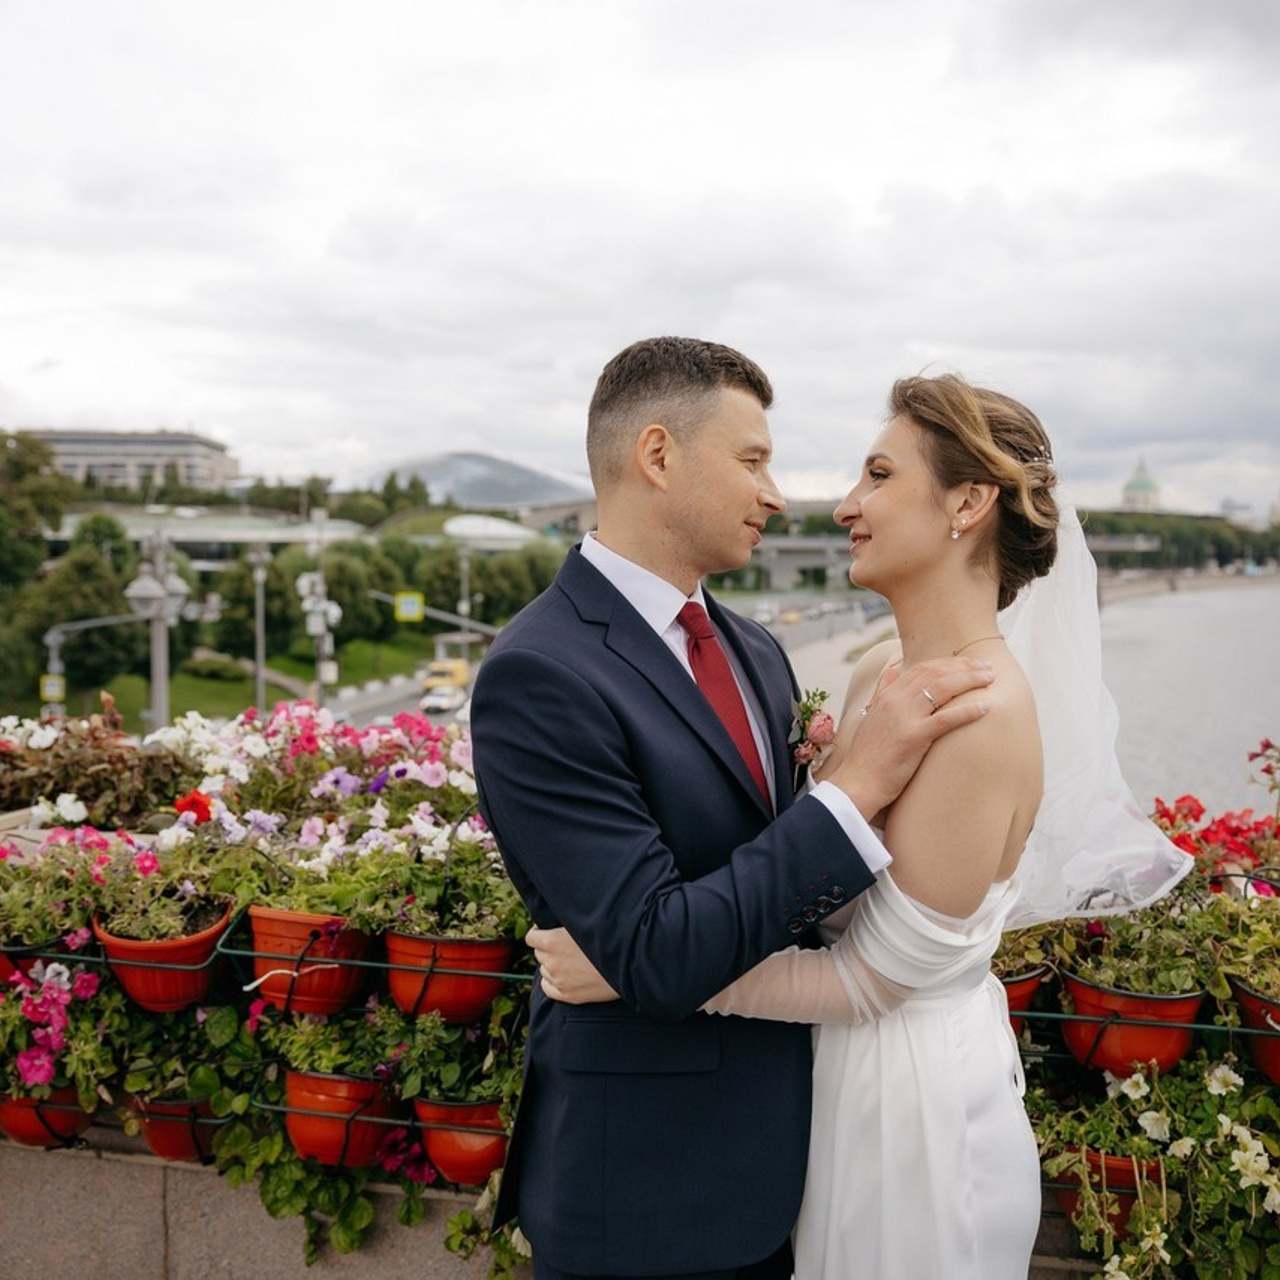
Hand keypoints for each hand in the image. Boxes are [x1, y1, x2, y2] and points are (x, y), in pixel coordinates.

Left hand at [527, 926, 620, 1003]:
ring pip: (544, 969)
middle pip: (539, 953)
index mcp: (553, 941)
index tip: (547, 931)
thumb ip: (568, 920)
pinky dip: (552, 981)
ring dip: (552, 964)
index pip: (531, 938)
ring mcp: (559, 980)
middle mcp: (553, 961)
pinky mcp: (568, 995)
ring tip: (570, 960)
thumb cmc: (610, 938)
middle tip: (565, 945)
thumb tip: (558, 918)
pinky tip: (563, 976)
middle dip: (548, 948)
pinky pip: (547, 988)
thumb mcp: (587, 923)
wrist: (630, 964)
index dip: (538, 933)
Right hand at [821, 656, 993, 818]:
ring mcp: (904, 717)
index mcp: (887, 695)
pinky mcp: (913, 737)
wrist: (857, 782)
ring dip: (970, 681)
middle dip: (964, 667)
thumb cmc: (868, 755)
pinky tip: (985, 707)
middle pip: (935, 673)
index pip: (922, 668)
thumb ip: (881, 691)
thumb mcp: (871, 716)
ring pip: (942, 688)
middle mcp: (895, 700)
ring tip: (990, 680)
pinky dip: (967, 710)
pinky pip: (946, 719)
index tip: (969, 663)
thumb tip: (889, 669)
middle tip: (987, 668)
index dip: (949, 663)